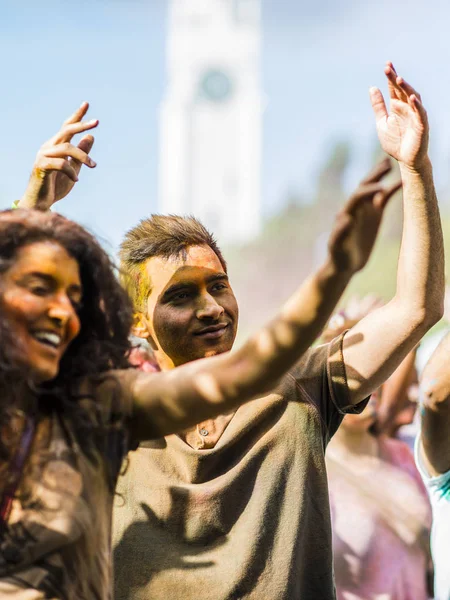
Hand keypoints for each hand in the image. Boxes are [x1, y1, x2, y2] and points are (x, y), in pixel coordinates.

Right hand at [19, 102, 97, 209]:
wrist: (41, 202)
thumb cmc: (56, 185)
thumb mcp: (74, 168)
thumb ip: (81, 153)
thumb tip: (90, 136)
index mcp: (56, 146)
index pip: (66, 127)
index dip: (77, 116)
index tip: (87, 104)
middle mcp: (48, 146)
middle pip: (66, 131)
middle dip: (82, 125)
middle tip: (97, 122)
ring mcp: (43, 155)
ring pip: (67, 148)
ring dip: (83, 157)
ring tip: (93, 166)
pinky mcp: (41, 166)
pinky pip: (61, 164)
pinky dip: (72, 171)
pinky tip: (77, 179)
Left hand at [328, 158, 400, 272]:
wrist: (345, 264)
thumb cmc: (338, 257)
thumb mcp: (337, 247)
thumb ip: (339, 233)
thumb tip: (346, 217)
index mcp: (346, 213)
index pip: (357, 197)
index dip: (368, 191)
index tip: (381, 188)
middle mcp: (356, 208)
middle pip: (365, 187)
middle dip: (375, 176)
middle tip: (387, 163)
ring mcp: (366, 209)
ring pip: (375, 189)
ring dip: (381, 176)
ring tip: (392, 162)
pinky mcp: (375, 214)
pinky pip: (385, 198)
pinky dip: (393, 189)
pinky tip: (404, 181)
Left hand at [370, 62, 428, 169]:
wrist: (405, 160)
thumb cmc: (395, 141)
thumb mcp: (381, 122)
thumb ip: (378, 106)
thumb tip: (372, 87)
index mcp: (397, 106)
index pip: (394, 88)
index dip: (391, 77)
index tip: (387, 65)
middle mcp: (407, 108)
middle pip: (402, 90)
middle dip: (396, 79)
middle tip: (388, 68)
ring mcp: (415, 115)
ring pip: (413, 98)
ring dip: (407, 88)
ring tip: (399, 79)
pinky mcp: (421, 125)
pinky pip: (420, 113)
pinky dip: (416, 105)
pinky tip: (411, 98)